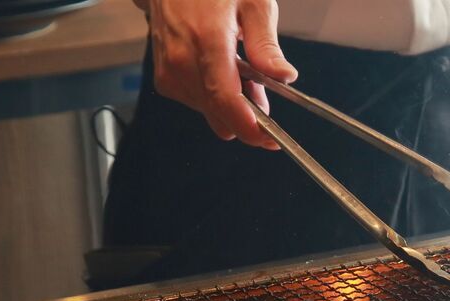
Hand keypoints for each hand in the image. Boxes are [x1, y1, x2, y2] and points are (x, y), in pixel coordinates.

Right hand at [146, 0, 297, 148]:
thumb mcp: (253, 3)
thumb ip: (266, 45)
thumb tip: (285, 76)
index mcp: (207, 42)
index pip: (226, 102)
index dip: (251, 128)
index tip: (271, 139)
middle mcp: (182, 63)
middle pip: (220, 116)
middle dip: (247, 113)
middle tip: (260, 85)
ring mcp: (170, 73)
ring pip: (211, 113)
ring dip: (231, 103)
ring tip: (238, 68)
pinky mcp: (165, 80)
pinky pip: (198, 104)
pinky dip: (214, 96)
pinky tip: (220, 70)